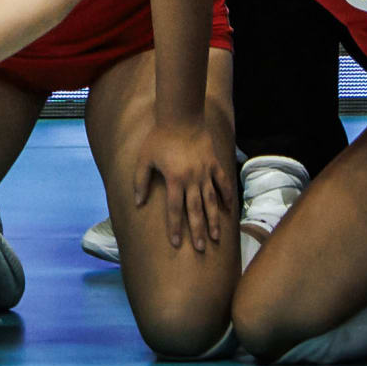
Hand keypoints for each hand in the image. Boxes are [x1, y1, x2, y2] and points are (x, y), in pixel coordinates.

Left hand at [132, 120, 230, 253]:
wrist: (181, 116)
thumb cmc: (159, 137)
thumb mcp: (144, 158)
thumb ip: (140, 181)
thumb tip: (138, 203)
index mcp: (174, 179)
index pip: (174, 209)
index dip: (175, 227)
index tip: (176, 243)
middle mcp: (192, 179)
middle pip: (195, 210)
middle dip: (197, 231)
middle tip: (201, 249)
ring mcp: (205, 172)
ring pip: (211, 201)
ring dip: (213, 220)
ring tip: (216, 237)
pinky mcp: (214, 163)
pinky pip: (223, 183)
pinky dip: (226, 196)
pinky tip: (228, 209)